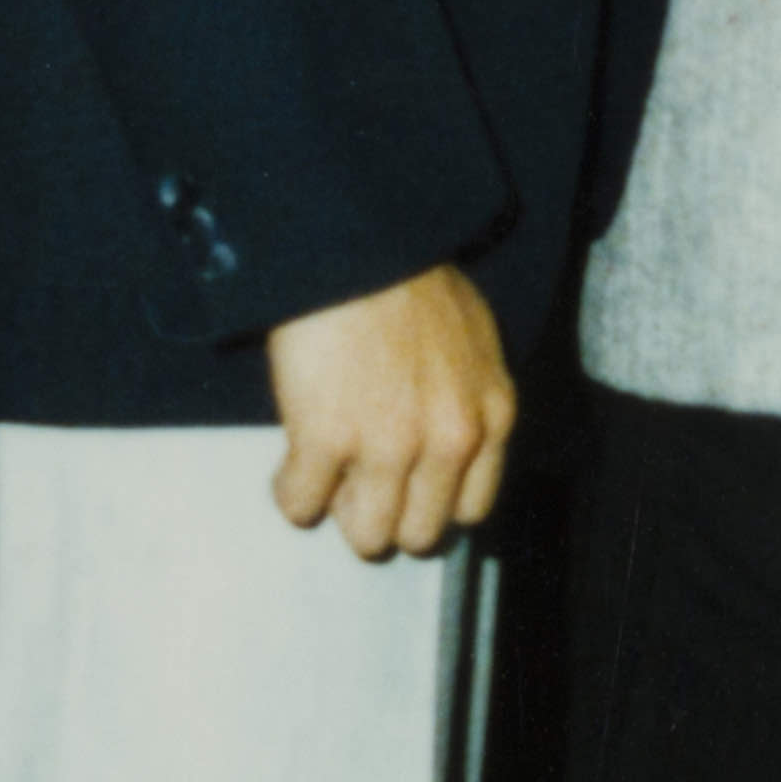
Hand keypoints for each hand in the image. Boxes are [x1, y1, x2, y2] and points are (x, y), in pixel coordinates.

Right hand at [264, 264, 516, 560]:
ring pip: (366, 535)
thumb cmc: (411, 282)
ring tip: (326, 480)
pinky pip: (301, 506)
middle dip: (387, 516)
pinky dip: (292, 494)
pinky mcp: (326, 441)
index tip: (407, 490)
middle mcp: (448, 442)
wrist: (359, 246)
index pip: (469, 508)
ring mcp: (388, 447)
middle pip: (419, 532)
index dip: (431, 502)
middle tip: (359, 487)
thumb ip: (469, 398)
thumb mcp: (474, 342)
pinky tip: (291, 468)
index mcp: (490, 417)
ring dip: (341, 513)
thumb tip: (446, 444)